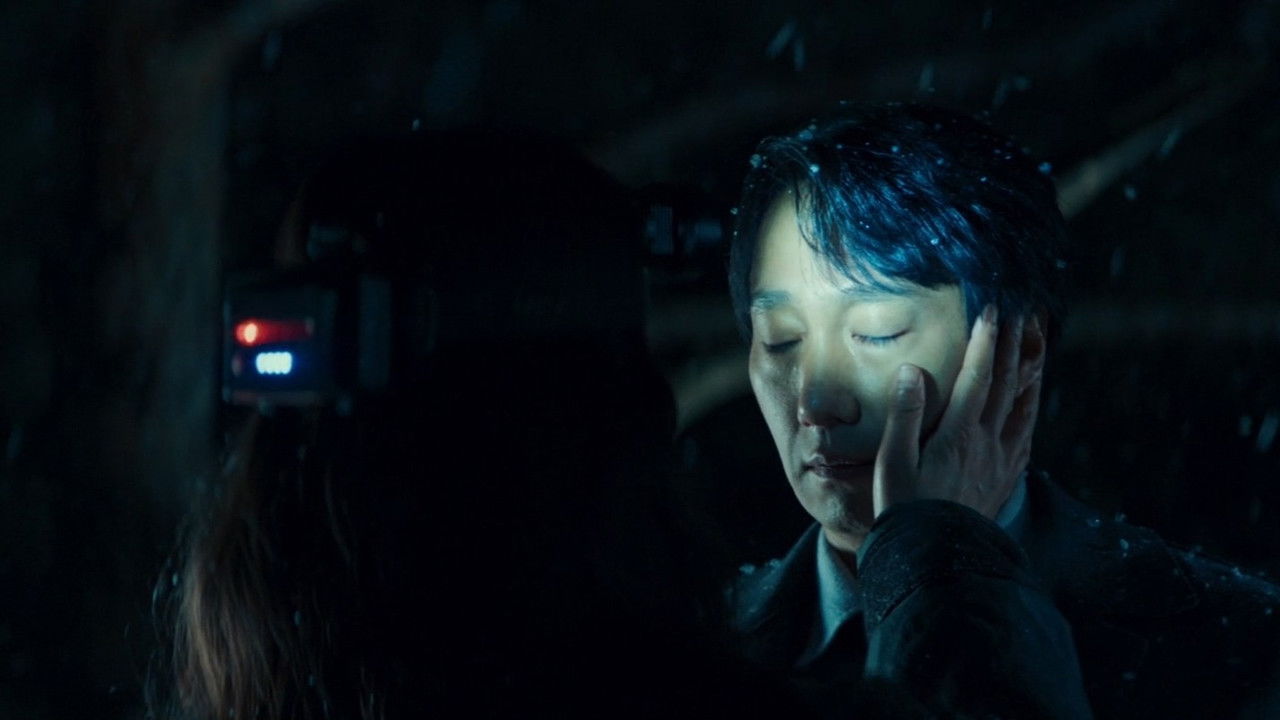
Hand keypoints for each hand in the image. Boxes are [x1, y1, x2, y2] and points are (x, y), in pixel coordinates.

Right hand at [873, 305, 1043, 519]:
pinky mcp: (1005, 478)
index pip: (977, 377)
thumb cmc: (904, 509)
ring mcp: (1000, 461)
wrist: (934, 559)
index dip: (985, 342)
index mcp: (957, 434)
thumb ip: (904, 414)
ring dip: (1031, 372)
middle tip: (1022, 313)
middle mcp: (986, 443)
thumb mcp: (892, 462)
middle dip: (1014, 346)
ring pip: (1024, 406)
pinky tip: (1033, 402)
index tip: (992, 310)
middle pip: (1007, 385)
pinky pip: (1026, 435)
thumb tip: (913, 370)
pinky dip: (1032, 410)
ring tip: (1038, 345)